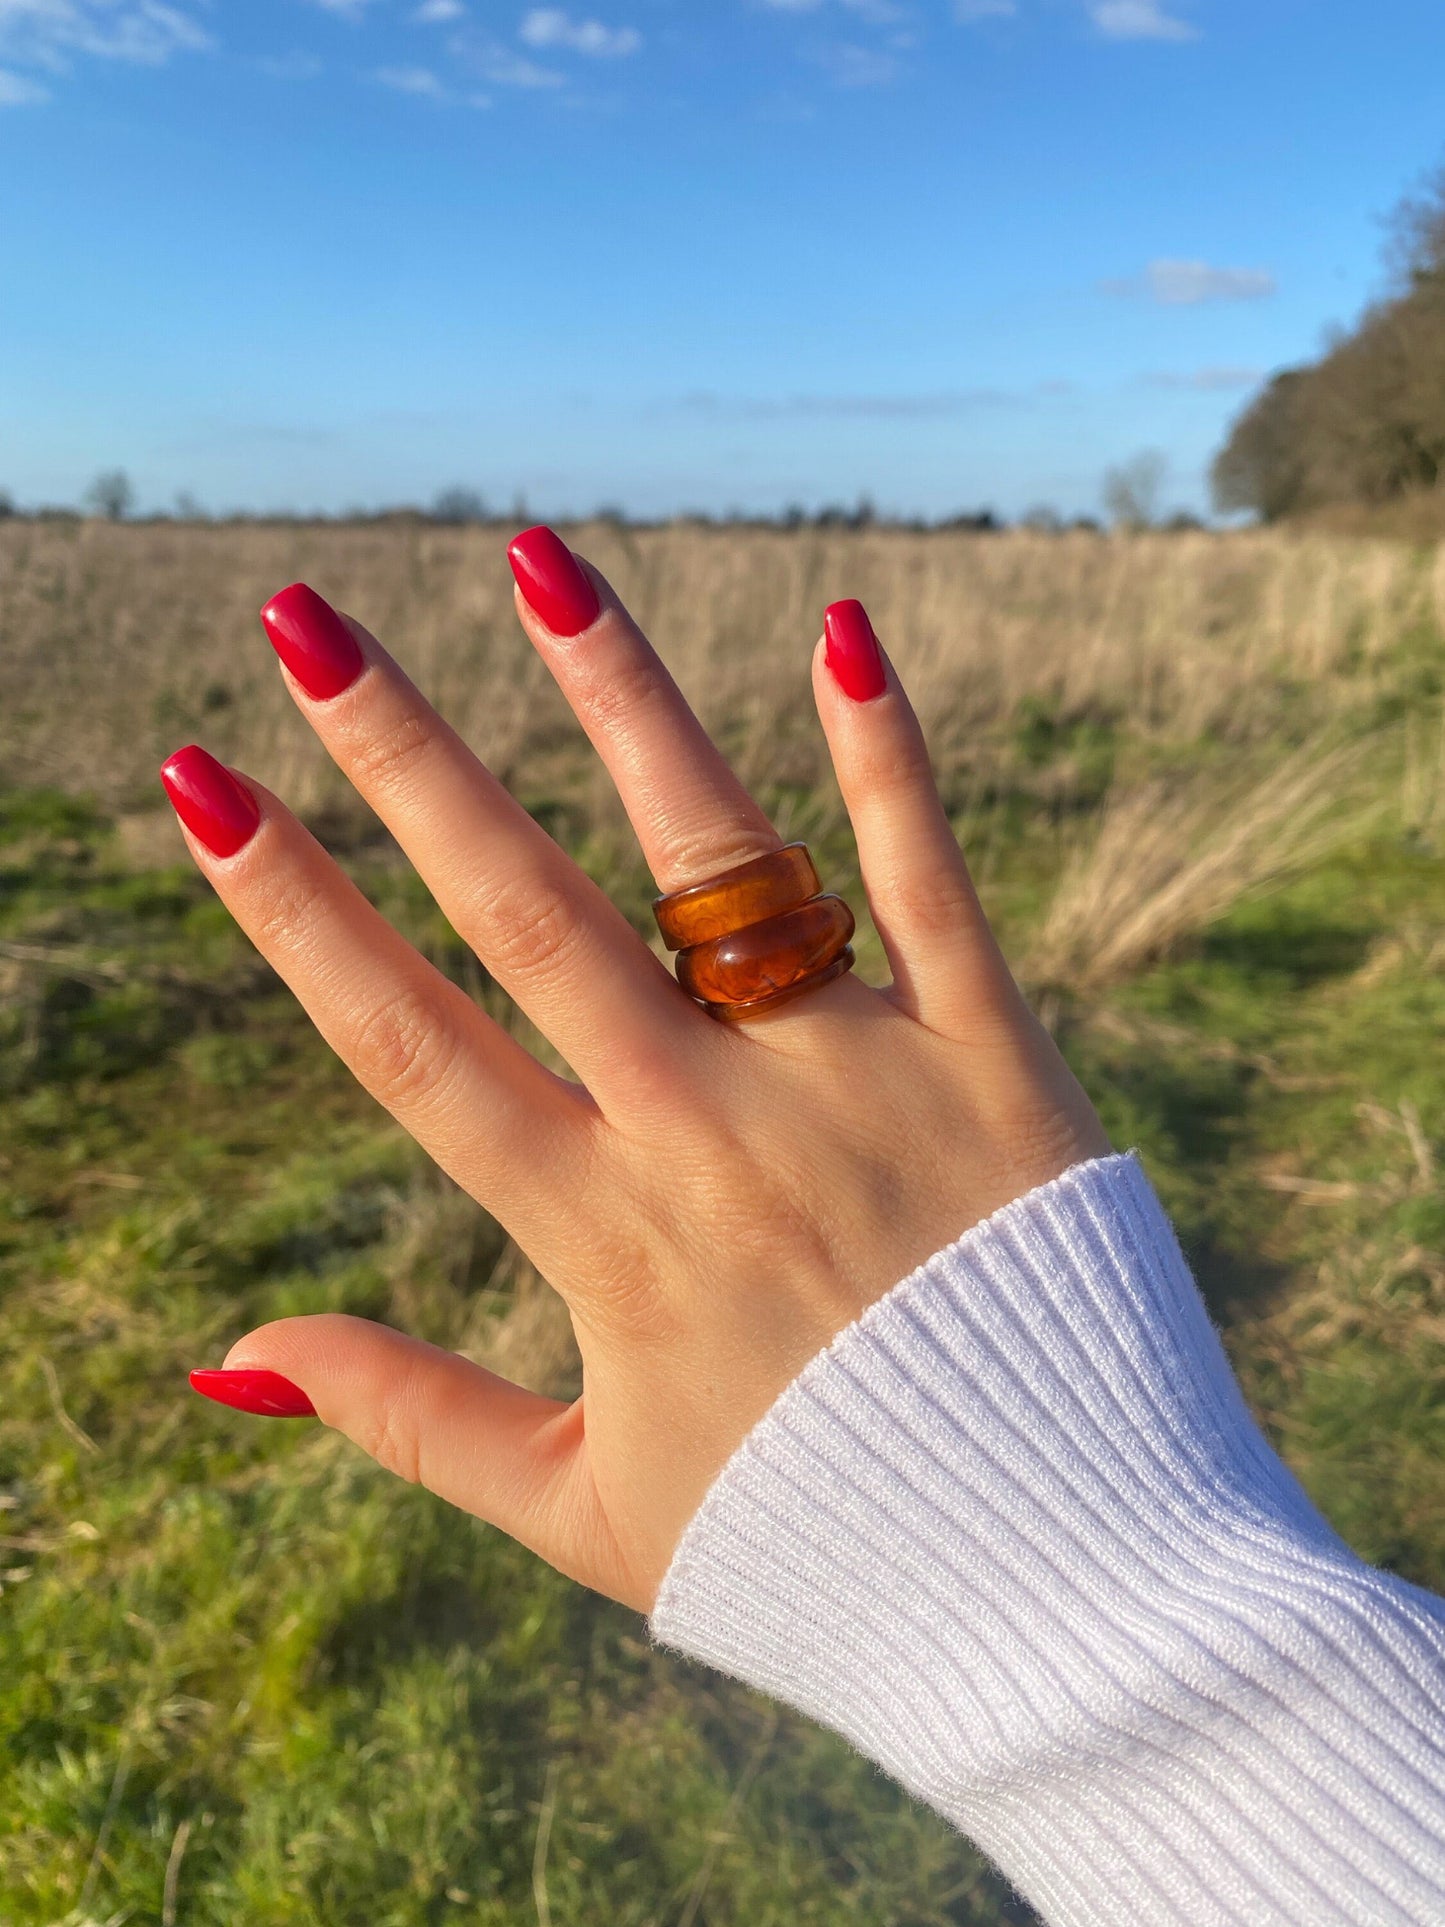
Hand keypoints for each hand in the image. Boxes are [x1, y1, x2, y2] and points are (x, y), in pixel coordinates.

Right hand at [162, 529, 1108, 1614]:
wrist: (1070, 1597)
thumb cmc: (817, 1554)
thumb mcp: (586, 1516)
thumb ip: (408, 1420)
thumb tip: (222, 1358)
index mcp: (605, 1237)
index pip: (409, 1040)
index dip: (289, 909)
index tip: (199, 785)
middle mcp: (716, 1135)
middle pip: (530, 912)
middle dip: (403, 758)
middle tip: (304, 622)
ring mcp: (862, 1086)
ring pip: (721, 859)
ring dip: (621, 702)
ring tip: (535, 561)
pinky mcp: (1001, 1064)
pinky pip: (932, 890)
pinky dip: (890, 764)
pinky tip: (843, 631)